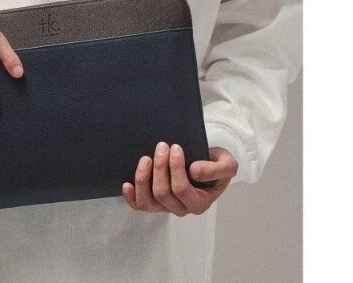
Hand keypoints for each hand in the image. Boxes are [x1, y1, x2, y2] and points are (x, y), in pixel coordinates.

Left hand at [122, 142, 237, 215]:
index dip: (175, 168)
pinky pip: (139, 205)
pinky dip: (131, 196)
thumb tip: (195, 171)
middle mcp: (181, 208)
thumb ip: (216, 169)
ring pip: (148, 201)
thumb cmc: (216, 163)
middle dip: (160, 166)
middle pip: (162, 192)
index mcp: (199, 202)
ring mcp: (165, 206)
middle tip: (162, 145)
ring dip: (143, 178)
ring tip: (146, 158)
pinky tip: (126, 184)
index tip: (175, 147)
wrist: (208, 162)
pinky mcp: (153, 200)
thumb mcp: (227, 164)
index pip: (181, 189)